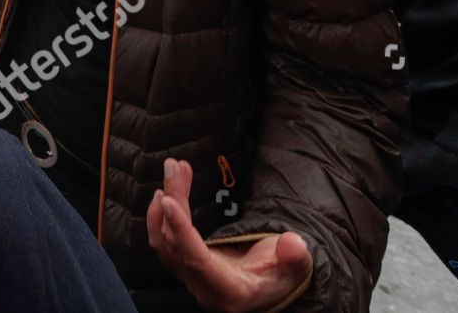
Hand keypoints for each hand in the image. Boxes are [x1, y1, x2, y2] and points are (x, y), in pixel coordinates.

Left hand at [147, 158, 312, 312]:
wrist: (269, 288)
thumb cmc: (281, 278)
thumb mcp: (295, 270)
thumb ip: (295, 258)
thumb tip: (294, 244)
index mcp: (229, 291)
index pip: (197, 261)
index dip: (181, 231)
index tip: (169, 201)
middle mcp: (202, 286)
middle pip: (175, 243)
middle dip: (174, 200)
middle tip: (174, 165)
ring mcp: (189, 277)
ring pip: (165, 238)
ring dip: (167, 201)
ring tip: (174, 169)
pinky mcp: (184, 265)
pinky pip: (165, 240)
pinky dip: (163, 213)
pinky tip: (167, 192)